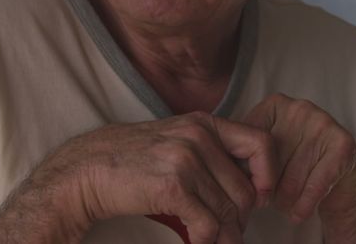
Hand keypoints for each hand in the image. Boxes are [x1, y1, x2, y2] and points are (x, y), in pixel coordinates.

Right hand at [40, 111, 276, 243]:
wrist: (87, 169)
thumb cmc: (131, 160)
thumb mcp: (175, 140)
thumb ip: (210, 153)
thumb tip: (249, 187)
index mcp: (203, 123)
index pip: (261, 144)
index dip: (268, 175)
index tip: (260, 196)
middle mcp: (198, 137)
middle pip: (245, 189)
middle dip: (241, 219)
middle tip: (231, 234)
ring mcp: (185, 160)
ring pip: (228, 211)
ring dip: (225, 236)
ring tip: (217, 243)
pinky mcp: (172, 187)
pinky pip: (207, 225)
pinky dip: (207, 242)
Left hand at [243, 94, 355, 241]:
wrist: (342, 181)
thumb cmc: (294, 167)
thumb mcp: (267, 155)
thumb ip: (243, 154)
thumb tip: (217, 167)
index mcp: (275, 104)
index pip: (249, 144)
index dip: (247, 172)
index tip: (248, 188)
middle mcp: (300, 107)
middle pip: (269, 162)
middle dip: (267, 188)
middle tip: (269, 199)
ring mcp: (323, 122)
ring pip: (291, 178)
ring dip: (285, 201)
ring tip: (285, 205)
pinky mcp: (343, 144)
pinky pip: (314, 186)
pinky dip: (303, 206)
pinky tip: (298, 214)